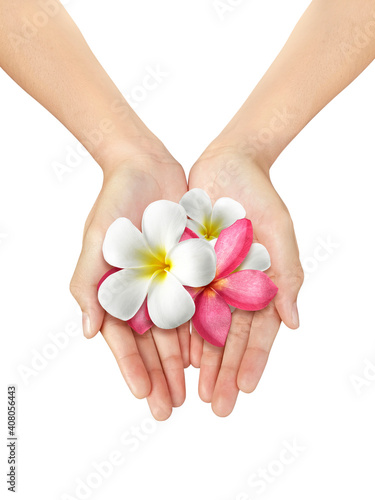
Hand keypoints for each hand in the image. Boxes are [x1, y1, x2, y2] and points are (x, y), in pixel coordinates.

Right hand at [70, 151, 189, 419]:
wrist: (146, 167)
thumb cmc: (114, 202)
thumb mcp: (96, 241)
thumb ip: (89, 285)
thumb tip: (89, 332)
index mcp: (116, 292)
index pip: (124, 340)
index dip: (133, 368)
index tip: (144, 396)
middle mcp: (143, 293)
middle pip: (153, 344)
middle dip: (161, 378)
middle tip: (170, 410)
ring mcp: (168, 284)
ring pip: (178, 332)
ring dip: (184, 364)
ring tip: (195, 394)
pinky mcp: (191, 270)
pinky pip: (199, 306)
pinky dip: (203, 332)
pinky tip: (210, 357)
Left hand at [188, 145, 303, 416]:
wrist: (227, 165)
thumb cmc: (261, 198)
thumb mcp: (280, 235)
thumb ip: (287, 277)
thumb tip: (295, 324)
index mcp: (260, 286)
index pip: (258, 333)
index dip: (252, 361)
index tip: (245, 390)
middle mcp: (233, 290)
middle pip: (228, 339)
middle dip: (224, 373)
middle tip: (217, 407)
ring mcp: (207, 282)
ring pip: (202, 328)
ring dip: (200, 362)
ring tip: (192, 392)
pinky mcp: (184, 268)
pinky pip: (179, 303)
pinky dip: (177, 329)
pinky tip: (174, 355)